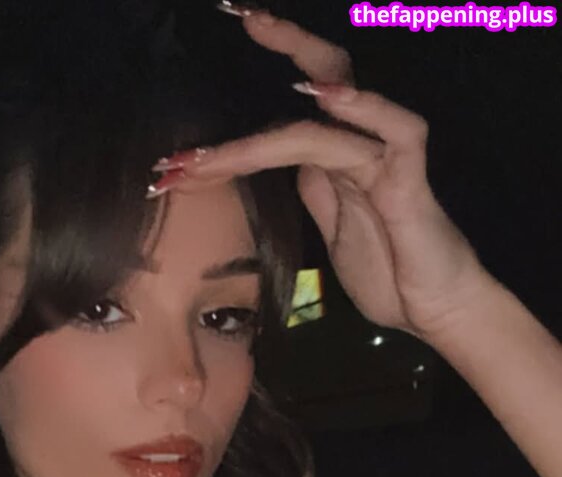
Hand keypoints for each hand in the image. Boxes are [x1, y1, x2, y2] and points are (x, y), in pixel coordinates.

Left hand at [151, 11, 491, 341]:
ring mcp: (382, 158)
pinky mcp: (409, 179)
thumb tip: (282, 172)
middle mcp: (357, 146)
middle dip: (276, 43)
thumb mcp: (332, 235)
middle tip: (231, 12)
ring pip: (323, 119)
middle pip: (317, 75)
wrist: (434, 313)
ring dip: (254, 142)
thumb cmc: (390, 276)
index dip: (232, 132)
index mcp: (334, 160)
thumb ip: (313, 196)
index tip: (176, 154)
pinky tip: (321, 97)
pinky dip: (361, 107)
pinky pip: (394, 129)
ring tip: (203, 159)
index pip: (281, 122)